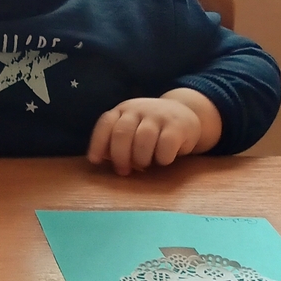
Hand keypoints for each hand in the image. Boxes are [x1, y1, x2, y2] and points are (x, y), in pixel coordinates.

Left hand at [87, 89, 218, 175]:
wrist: (186, 114)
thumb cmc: (152, 129)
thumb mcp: (132, 128)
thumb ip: (117, 141)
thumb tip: (102, 160)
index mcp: (123, 110)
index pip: (106, 123)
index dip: (97, 143)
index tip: (95, 161)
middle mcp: (138, 109)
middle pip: (122, 132)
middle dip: (119, 156)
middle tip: (123, 171)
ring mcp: (159, 115)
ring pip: (143, 138)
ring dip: (141, 158)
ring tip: (144, 165)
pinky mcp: (177, 126)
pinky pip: (165, 144)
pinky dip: (162, 158)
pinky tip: (163, 160)